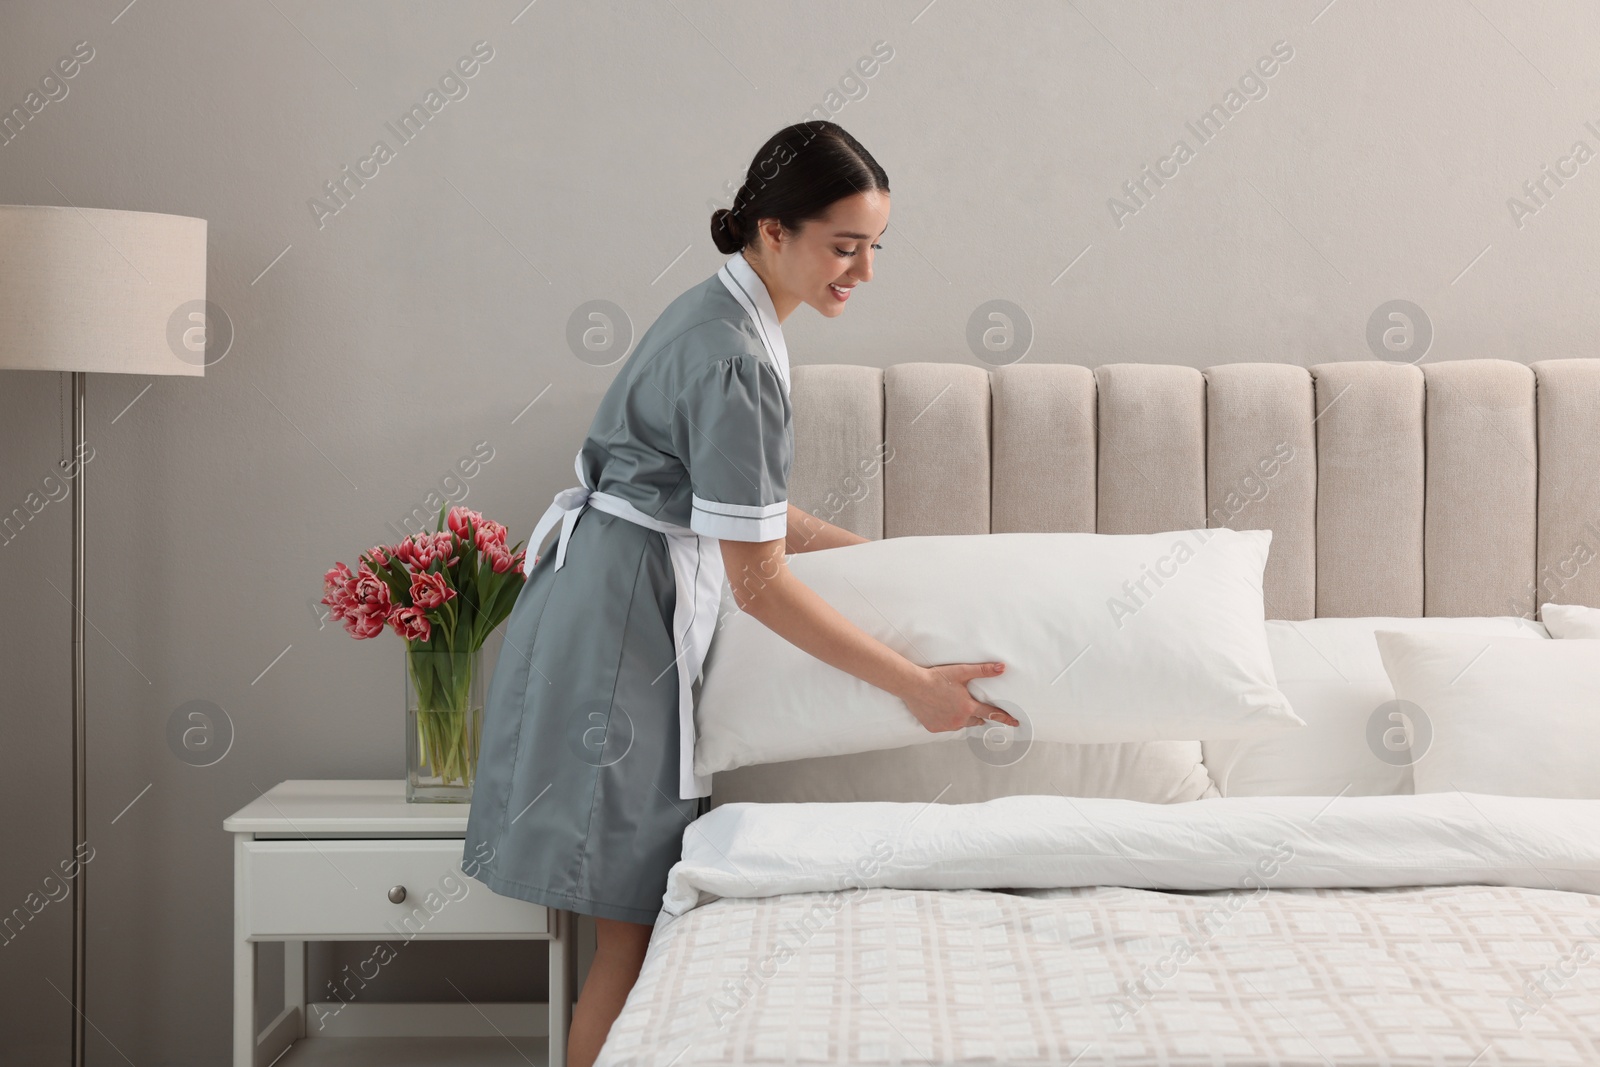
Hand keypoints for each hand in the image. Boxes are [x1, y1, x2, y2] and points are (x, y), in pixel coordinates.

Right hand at [899, 662, 1018, 732]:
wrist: (913, 685)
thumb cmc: (937, 677)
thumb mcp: (962, 672)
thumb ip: (983, 671)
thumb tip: (1002, 668)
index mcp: (968, 707)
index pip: (992, 714)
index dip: (1005, 718)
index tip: (1015, 722)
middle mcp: (959, 720)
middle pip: (976, 721)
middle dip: (977, 715)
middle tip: (971, 706)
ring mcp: (947, 726)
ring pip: (961, 724)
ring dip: (961, 718)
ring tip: (953, 705)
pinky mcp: (934, 728)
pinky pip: (946, 726)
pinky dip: (946, 720)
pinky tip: (940, 709)